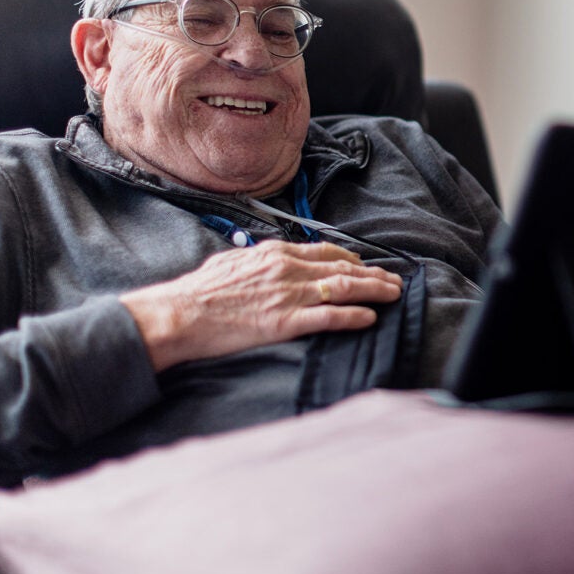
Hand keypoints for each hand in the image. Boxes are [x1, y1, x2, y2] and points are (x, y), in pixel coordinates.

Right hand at [119, 240, 403, 371]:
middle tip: (394, 280)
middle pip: (343, 269)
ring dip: (374, 291)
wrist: (179, 314)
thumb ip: (256, 259)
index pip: (324, 251)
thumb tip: (267, 258)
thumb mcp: (231, 262)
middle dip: (373, 275)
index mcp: (275, 253)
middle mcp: (287, 269)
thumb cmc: (198, 291)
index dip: (350, 259)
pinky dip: (354, 316)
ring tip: (393, 295)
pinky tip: (370, 319)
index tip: (364, 264)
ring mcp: (289, 295)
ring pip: (344, 289)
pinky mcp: (285, 322)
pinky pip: (330, 317)